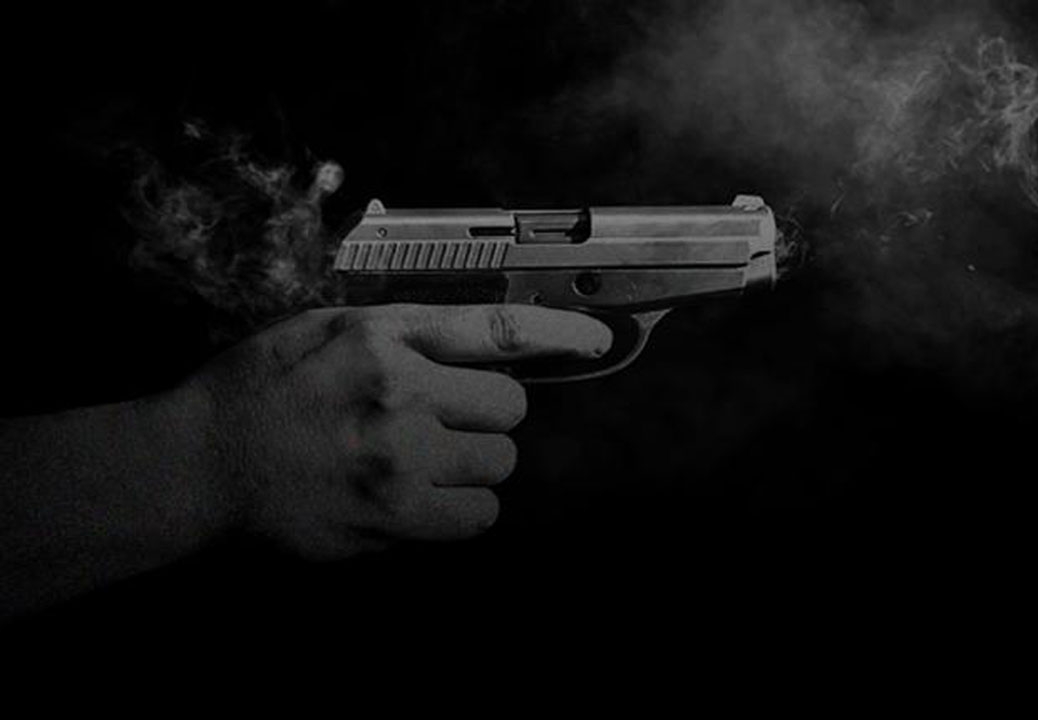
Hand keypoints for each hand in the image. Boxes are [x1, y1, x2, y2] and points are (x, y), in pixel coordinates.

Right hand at [179, 304, 611, 558]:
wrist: (198, 463)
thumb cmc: (259, 389)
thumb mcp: (324, 328)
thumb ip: (403, 330)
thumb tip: (483, 341)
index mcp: (384, 336)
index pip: (499, 329)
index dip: (561, 334)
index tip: (596, 340)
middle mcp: (400, 392)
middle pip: (511, 407)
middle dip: (488, 414)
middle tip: (445, 421)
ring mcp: (399, 458)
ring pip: (500, 462)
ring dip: (474, 463)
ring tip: (424, 461)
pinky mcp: (391, 516)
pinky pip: (478, 516)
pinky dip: (463, 511)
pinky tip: (425, 499)